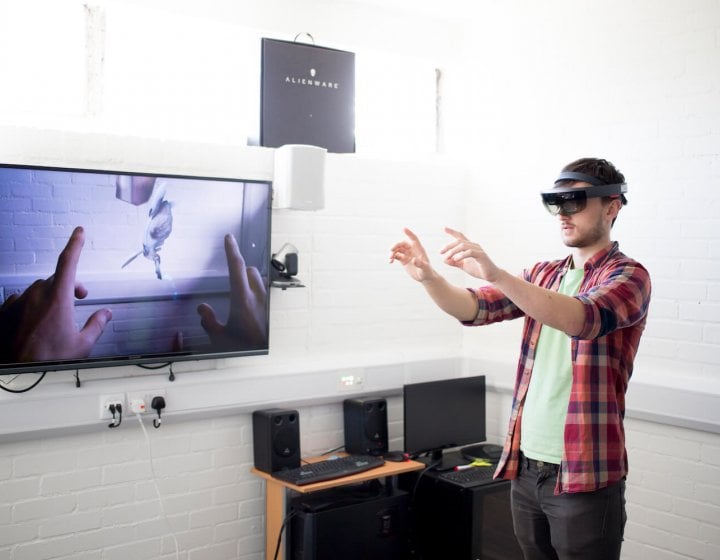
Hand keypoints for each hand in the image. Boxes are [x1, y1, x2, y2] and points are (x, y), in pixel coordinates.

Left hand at [0, 226, 111, 362]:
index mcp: (57, 298)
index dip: (76, 244)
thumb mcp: (82, 344)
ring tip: (55, 315)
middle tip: (78, 298)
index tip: (79, 232)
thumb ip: (97, 324)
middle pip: (55, 279)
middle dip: (69, 285)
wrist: (16, 370)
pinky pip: (19, 300)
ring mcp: (18, 302)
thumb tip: (105, 314)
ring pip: (37, 290)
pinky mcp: (4, 312)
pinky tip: (34, 320)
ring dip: (49, 296)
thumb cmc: (46, 359)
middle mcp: (35, 295)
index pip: (68, 261)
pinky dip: (30, 305)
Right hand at [197, 234, 267, 349]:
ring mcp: (268, 303)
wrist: (268, 356)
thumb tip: (202, 309)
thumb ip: (208, 321)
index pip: (236, 267)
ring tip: (241, 295)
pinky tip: (252, 308)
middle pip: (249, 270)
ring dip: (250, 281)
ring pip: (259, 281)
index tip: (228, 238)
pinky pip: (265, 294)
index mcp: (242, 299)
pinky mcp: (273, 310)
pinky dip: (258, 294)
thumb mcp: (219, 337)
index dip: (231, 250)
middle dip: (240, 270)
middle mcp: (258, 297)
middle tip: (231, 280)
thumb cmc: (245, 348)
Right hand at [389, 227, 437, 282]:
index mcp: (419, 249)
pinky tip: (390, 262)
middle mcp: (412, 250)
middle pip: (402, 244)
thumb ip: (420, 264)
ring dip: (392, 252)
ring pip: (397, 250)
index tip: (404, 228)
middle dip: (396, 245)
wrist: (425, 277)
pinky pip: (396, 256)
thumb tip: (414, 260)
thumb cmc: (427, 272)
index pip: (414, 238)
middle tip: (391, 250)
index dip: (409, 233)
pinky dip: (392, 258)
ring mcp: (407, 254)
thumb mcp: (425, 268)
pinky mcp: (403, 260)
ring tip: (390, 258)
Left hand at [440, 227, 499, 281]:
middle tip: (441, 252)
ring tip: (447, 258)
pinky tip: (456, 259)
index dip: (452, 232)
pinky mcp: (481, 256)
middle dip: (448, 246)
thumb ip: (454, 262)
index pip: (460, 237)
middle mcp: (474, 245)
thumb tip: (444, 260)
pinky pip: (470, 252)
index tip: (444, 228)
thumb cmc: (478, 270)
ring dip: (453, 251)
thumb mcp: (463, 266)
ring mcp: (478, 250)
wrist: (491, 276)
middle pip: (459, 241)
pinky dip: (461, 255)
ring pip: (463, 246)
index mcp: (469, 247)